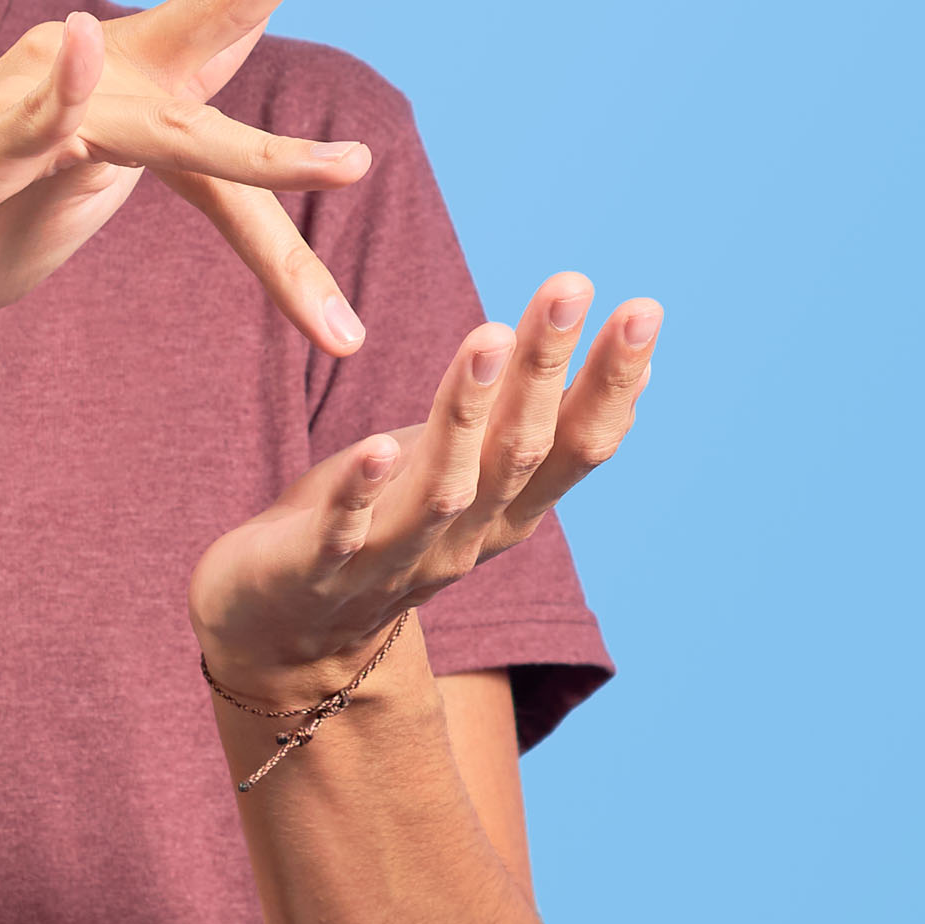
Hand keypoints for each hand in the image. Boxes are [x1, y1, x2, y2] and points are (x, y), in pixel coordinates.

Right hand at [0, 0, 376, 366]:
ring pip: (158, 123)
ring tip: (345, 168)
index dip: (283, 23)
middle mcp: (84, 85)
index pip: (217, 68)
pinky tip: (80, 49)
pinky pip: (33, 125)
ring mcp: (29, 115)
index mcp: (118, 102)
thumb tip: (150, 158)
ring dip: (257, 156)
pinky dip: (59, 96)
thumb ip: (116, 176)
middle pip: (195, 28)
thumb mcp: (63, 212)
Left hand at [188, 272, 662, 697]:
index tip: (642, 307)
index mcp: (504, 512)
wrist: (282, 639)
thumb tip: (636, 373)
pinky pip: (346, 530)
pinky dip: (365, 488)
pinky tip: (379, 445)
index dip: (610, 382)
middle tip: (572, 284)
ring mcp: (392, 558)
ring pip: (444, 486)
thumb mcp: (469, 473)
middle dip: (546, 367)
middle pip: (518, 451)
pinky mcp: (318, 569)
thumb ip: (537, 433)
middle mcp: (463, 538)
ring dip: (468, 413)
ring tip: (489, 335)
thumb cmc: (380, 528)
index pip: (574, 445)